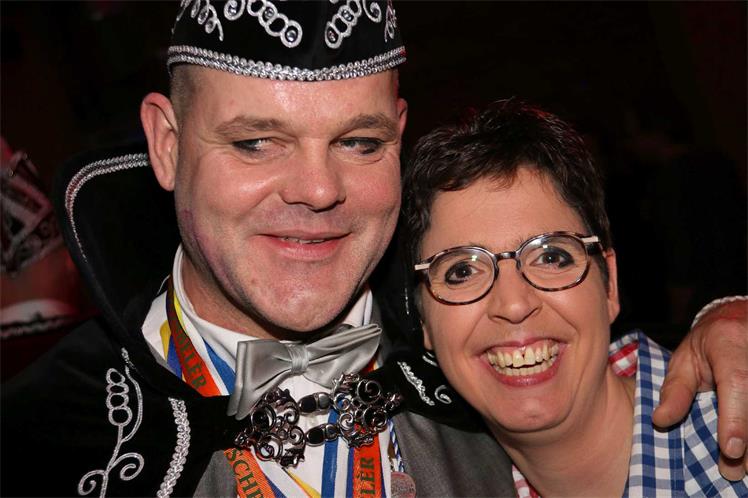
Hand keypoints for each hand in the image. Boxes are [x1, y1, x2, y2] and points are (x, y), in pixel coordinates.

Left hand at [653, 298, 746, 480]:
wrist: (739, 322)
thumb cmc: (708, 344)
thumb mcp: (684, 360)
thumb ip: (674, 390)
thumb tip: (660, 420)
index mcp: (728, 342)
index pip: (737, 382)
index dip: (736, 418)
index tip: (730, 449)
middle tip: (733, 471)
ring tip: (742, 468)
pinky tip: (747, 453)